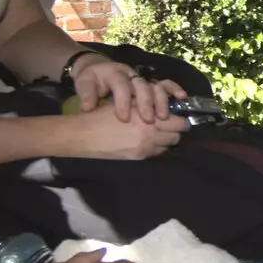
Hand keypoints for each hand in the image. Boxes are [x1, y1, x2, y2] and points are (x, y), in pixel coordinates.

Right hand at [71, 100, 188, 158]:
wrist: (84, 136)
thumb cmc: (102, 116)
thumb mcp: (126, 104)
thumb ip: (145, 105)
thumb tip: (162, 106)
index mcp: (147, 115)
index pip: (177, 120)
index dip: (179, 119)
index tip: (177, 118)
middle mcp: (150, 132)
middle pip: (177, 134)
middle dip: (176, 130)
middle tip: (171, 127)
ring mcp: (145, 147)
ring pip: (169, 145)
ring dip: (167, 139)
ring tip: (160, 135)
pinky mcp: (139, 157)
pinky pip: (157, 153)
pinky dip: (157, 148)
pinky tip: (149, 143)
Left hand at [72, 53, 186, 124]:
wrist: (97, 68)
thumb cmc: (91, 79)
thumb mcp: (84, 84)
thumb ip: (86, 95)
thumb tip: (87, 107)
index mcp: (113, 73)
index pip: (121, 85)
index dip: (123, 101)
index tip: (124, 118)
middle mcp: (130, 73)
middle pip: (142, 86)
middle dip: (146, 103)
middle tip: (148, 120)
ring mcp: (141, 78)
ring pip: (155, 85)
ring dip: (161, 101)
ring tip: (162, 117)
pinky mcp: (149, 82)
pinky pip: (164, 83)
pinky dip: (174, 89)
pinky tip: (182, 97)